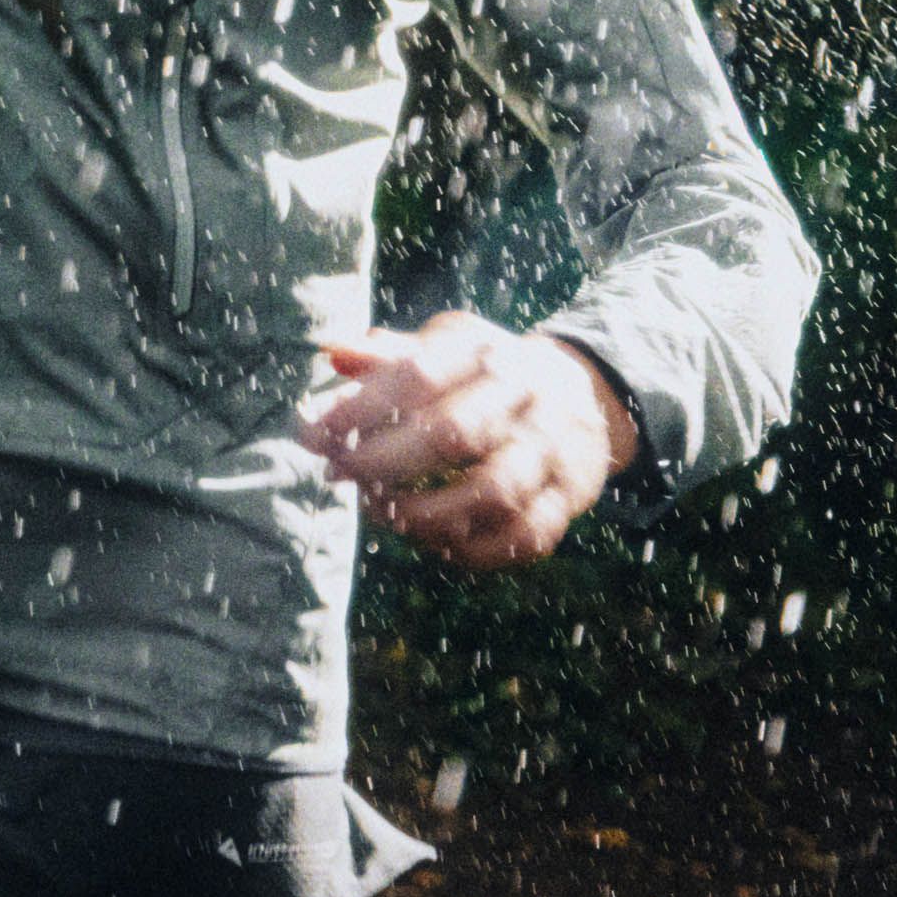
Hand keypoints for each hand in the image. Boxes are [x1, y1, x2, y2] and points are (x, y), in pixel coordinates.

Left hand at [296, 310, 639, 569]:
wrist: (585, 393)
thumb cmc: (486, 373)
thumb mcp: (444, 347)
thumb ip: (388, 356)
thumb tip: (333, 354)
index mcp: (488, 352)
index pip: (418, 376)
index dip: (358, 408)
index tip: (311, 432)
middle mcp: (527, 397)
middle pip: (453, 434)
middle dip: (382, 461)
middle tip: (338, 472)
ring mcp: (554, 449)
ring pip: (491, 493)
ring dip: (423, 513)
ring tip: (381, 511)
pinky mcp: (568, 498)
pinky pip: (521, 538)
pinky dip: (469, 549)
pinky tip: (430, 540)